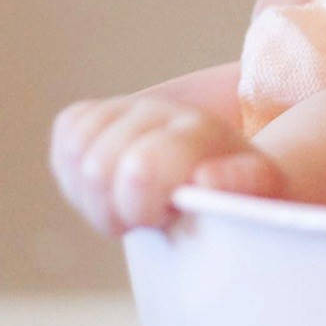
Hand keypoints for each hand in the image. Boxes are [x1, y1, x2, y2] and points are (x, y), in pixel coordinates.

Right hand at [50, 94, 284, 234]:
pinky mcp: (103, 112)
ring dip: (93, 192)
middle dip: (114, 207)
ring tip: (128, 202)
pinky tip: (107, 183)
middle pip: (97, 168)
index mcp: (202, 132)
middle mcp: (163, 111)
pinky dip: (74, 167)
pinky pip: (67, 132)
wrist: (225, 168)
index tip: (162, 217)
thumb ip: (239, 185)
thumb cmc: (239, 192)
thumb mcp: (259, 192)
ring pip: (77, 150)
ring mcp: (131, 108)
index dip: (138, 205)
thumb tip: (205, 179)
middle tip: (146, 215)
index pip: (141, 165)